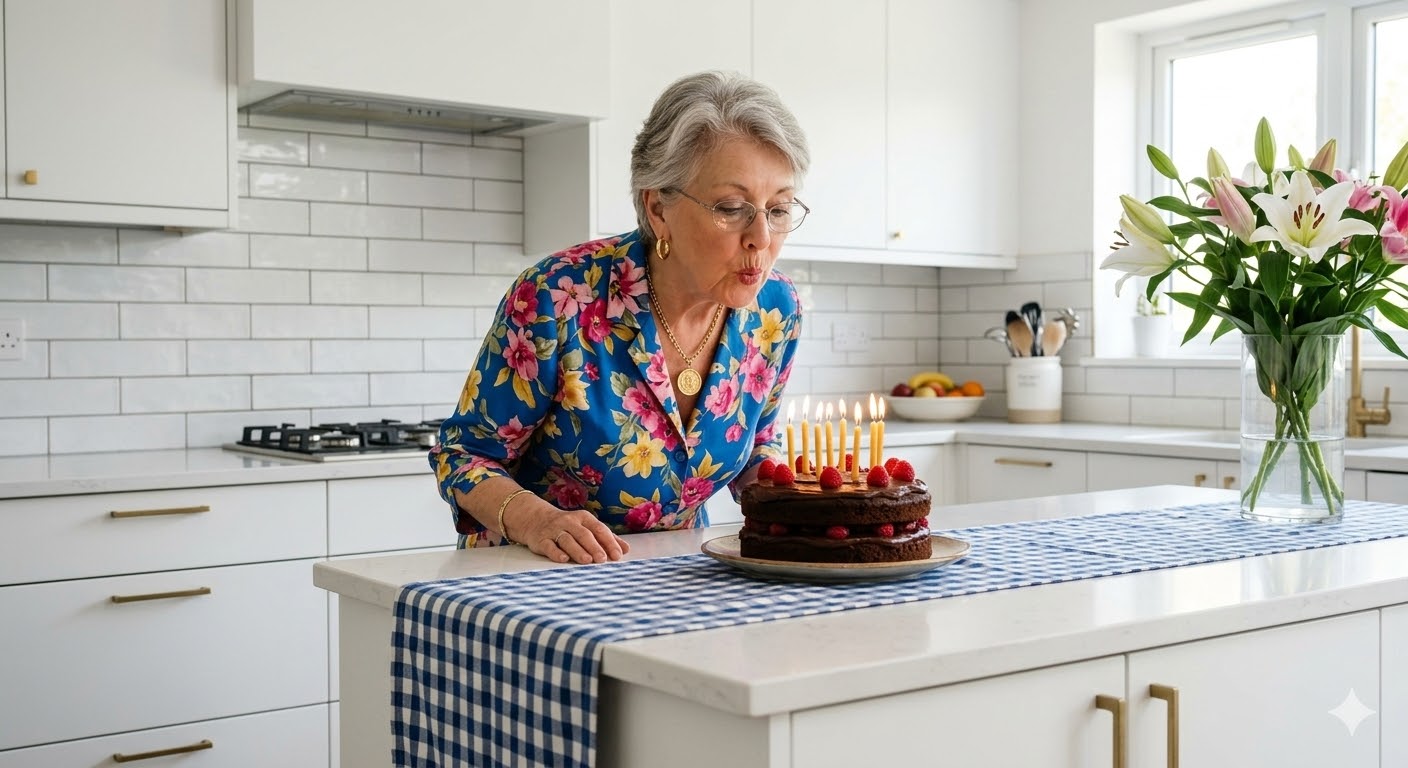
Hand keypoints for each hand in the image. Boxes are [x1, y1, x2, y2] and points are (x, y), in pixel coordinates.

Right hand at [507, 498, 629, 563]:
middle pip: (584, 534)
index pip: (599, 529)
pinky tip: (563, 559)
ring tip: (587, 561)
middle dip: (594, 547)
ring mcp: (554, 530)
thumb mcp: (587, 527)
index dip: (609, 541)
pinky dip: (556, 552)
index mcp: (584, 518)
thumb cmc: (568, 526)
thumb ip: (606, 538)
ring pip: (567, 540)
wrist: (536, 519)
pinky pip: (549, 546)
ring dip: (578, 550)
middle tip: (603, 559)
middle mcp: (569, 522)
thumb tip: (626, 549)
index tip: (617, 554)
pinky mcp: (541, 539)